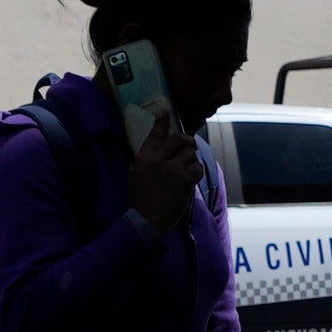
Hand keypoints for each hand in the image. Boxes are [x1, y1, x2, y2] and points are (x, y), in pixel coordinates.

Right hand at [127, 115, 203, 231]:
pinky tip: (192, 177)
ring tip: (188, 168)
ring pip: (190, 154)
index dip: (162, 121)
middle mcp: (159, 160)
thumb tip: (155, 150)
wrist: (147, 220)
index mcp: (144, 158)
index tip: (165, 111)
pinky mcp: (185, 181)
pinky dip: (197, 171)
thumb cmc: (139, 200)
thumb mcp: (134, 175)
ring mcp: (173, 170)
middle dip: (186, 140)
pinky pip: (198, 168)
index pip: (155, 134)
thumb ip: (144, 160)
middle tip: (189, 145)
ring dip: (191, 160)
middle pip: (178, 140)